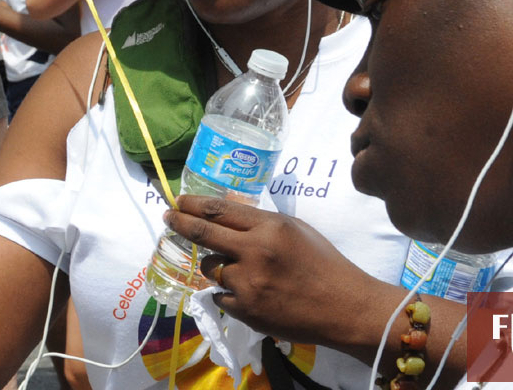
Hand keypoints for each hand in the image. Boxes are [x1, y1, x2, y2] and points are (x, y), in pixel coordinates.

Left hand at [164, 195, 374, 346]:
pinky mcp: (245, 310)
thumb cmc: (323, 263)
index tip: (178, 202)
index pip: (219, 210)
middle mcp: (254, 251)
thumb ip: (260, 223)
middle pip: (203, 233)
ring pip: (210, 268)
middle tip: (168, 217)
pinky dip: (230, 293)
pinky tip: (251, 293)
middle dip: (180, 223)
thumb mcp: (294, 230)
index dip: (193, 205)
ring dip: (216, 266)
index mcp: (269, 226)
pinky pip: (221, 295)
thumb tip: (225, 218)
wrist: (343, 306)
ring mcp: (247, 283)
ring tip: (239, 270)